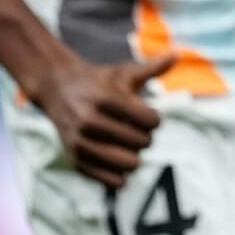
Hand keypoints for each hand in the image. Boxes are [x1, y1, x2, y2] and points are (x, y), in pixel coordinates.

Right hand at [28, 53, 172, 188]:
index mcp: (107, 98)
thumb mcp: (124, 72)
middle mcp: (91, 120)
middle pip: (141, 142)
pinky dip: (121, 175)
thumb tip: (177, 54)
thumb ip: (152, 67)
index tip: (149, 116)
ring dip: (135, 156)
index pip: (150, 120)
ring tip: (129, 146)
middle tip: (137, 130)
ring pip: (128, 164)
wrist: (57, 88)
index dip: (155, 120)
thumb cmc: (99, 80)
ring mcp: (80, 142)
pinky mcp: (75, 159)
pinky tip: (120, 161)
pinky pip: (110, 180)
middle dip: (146, 137)